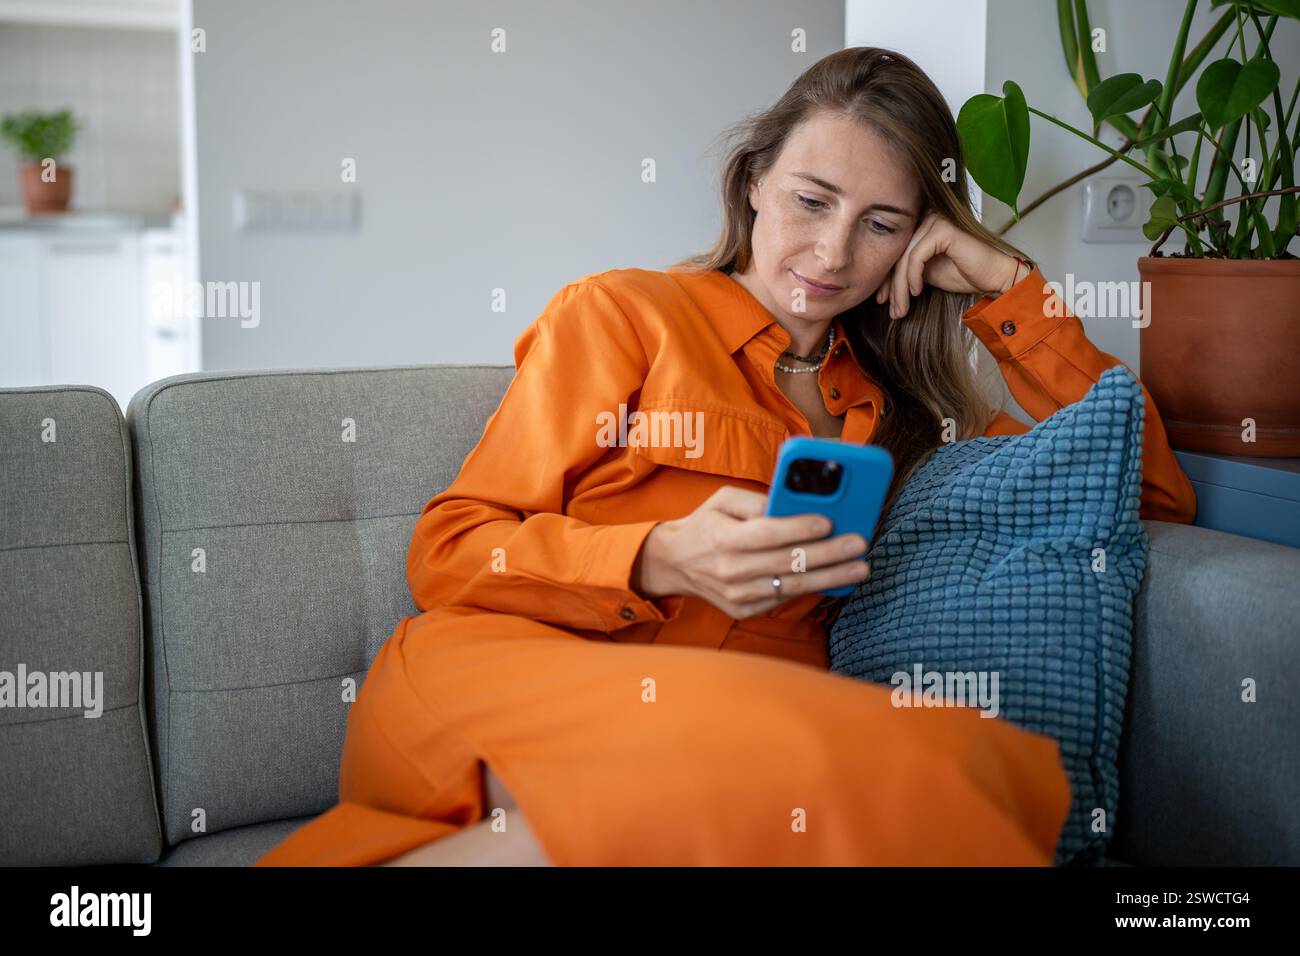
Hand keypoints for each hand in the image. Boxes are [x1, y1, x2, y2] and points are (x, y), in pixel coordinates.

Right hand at [631, 486, 870, 619]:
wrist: (675, 562)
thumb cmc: (707, 524)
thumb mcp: (723, 499)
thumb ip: (756, 501)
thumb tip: (793, 505)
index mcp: (724, 538)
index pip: (769, 533)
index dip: (800, 528)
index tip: (830, 522)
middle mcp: (730, 569)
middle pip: (788, 562)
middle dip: (829, 554)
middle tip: (859, 544)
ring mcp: (737, 595)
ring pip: (792, 586)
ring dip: (830, 577)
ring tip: (859, 568)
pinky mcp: (743, 609)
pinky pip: (783, 599)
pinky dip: (812, 589)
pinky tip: (836, 580)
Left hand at [874, 211, 1023, 318]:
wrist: (993, 276)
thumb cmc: (964, 274)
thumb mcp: (926, 274)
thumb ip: (906, 272)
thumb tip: (881, 285)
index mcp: (920, 228)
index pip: (894, 253)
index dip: (885, 279)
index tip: (881, 301)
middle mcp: (925, 219)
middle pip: (897, 255)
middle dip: (891, 286)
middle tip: (892, 310)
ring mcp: (935, 222)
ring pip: (905, 258)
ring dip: (900, 288)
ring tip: (901, 309)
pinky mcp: (943, 229)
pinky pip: (917, 256)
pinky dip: (912, 276)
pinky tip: (916, 292)